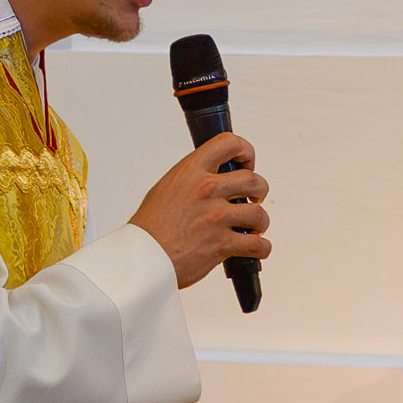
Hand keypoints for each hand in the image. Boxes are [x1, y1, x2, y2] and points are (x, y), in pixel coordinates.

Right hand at [130, 134, 270, 288]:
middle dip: (259, 192)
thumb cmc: (149, 228)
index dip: (245, 151)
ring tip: (253, 228)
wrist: (141, 259)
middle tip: (254, 200)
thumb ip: (191, 179)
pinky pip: (257, 244)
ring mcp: (215, 217)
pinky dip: (261, 248)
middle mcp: (205, 190)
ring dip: (260, 223)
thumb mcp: (166, 189)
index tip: (246, 163)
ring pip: (259, 214)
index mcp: (190, 172)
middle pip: (253, 180)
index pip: (228, 143)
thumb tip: (212, 177)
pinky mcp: (221, 244)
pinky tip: (256, 249)